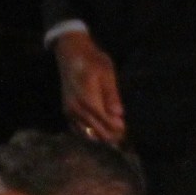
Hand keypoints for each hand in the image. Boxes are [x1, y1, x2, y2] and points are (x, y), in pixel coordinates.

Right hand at [54, 29, 125, 143]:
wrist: (71, 54)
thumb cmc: (93, 61)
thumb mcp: (107, 74)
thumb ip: (112, 95)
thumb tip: (119, 115)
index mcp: (86, 99)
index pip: (104, 122)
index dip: (118, 129)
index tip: (128, 131)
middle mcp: (75, 109)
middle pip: (96, 131)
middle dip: (112, 136)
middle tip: (126, 140)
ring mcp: (69, 112)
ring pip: (87, 134)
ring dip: (102, 138)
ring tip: (118, 140)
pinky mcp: (67, 112)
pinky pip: (78, 131)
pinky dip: (91, 135)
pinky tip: (103, 134)